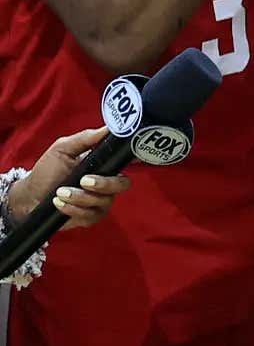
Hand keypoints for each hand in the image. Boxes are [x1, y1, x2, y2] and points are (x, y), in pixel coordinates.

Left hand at [6, 129, 130, 231]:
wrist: (29, 197)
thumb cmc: (47, 171)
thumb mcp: (62, 149)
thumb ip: (85, 138)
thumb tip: (108, 128)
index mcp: (103, 164)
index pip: (125, 161)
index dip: (133, 160)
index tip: (122, 161)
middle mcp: (106, 183)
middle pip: (122, 184)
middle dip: (103, 184)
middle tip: (83, 181)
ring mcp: (99, 201)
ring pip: (104, 201)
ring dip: (80, 197)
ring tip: (60, 193)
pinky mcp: (90, 217)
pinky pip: (91, 215)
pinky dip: (73, 210)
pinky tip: (59, 204)